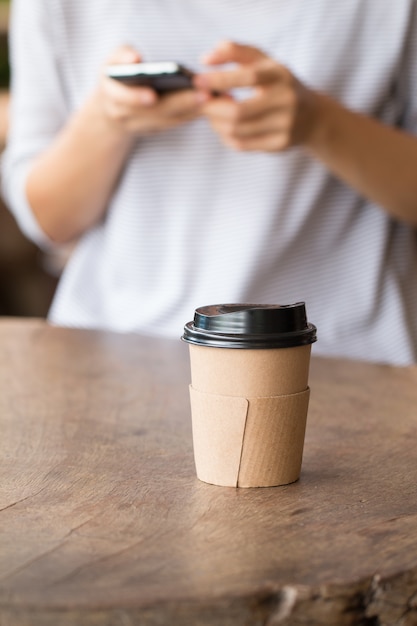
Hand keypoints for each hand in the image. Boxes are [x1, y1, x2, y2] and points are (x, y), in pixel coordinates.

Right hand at [95, 46, 209, 136]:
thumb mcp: (112, 60)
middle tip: (203, 94)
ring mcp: (143, 126)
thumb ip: (122, 56)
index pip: (124, 99)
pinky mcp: (158, 129)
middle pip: (155, 112)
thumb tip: (136, 59)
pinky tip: (211, 103)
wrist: (112, 108)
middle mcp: (126, 116)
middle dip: (180, 103)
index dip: (137, 98)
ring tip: (213, 98)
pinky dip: (194, 113)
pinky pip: (177, 121)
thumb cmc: (116, 75)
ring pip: (169, 120)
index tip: (152, 96)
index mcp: (112, 97)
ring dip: (192, 110)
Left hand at [194, 41, 317, 151]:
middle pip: (238, 112)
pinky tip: (223, 127)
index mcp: (280, 75)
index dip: (220, 79)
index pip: (248, 76)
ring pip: (236, 131)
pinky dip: (225, 137)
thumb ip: (234, 52)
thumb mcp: (263, 62)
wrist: (313, 116)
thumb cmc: (278, 84)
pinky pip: (241, 145)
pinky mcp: (280, 144)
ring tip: (212, 113)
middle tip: (200, 101)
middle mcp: (286, 100)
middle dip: (213, 108)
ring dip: (216, 123)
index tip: (197, 81)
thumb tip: (204, 59)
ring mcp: (285, 125)